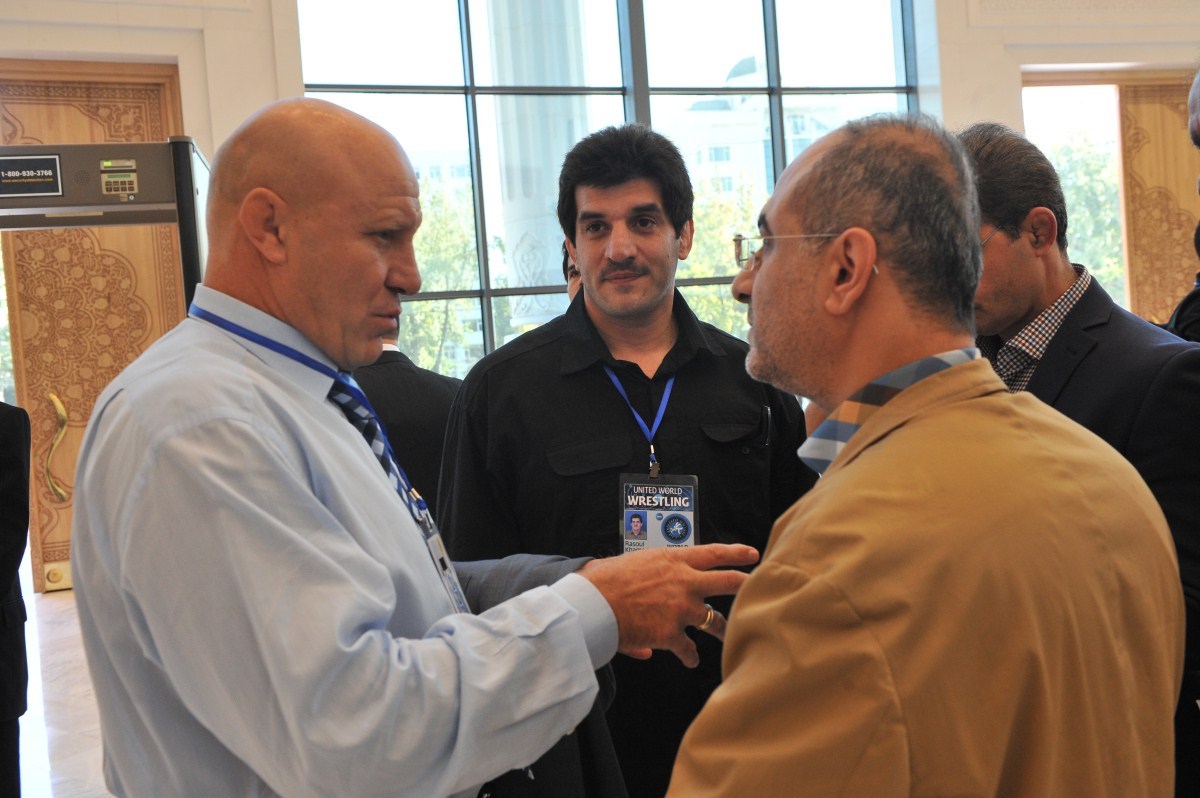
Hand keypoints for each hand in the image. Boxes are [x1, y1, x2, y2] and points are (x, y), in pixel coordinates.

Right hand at [578, 544, 758, 667]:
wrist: (592, 604)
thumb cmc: (603, 580)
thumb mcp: (630, 566)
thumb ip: (645, 579)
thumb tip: (650, 593)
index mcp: (674, 560)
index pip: (713, 553)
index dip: (736, 553)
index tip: (752, 554)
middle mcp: (684, 582)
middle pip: (729, 583)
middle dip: (747, 586)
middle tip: (759, 590)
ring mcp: (681, 609)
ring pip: (716, 621)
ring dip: (724, 630)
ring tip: (730, 636)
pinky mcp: (671, 634)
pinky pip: (689, 649)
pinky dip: (690, 657)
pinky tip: (691, 661)